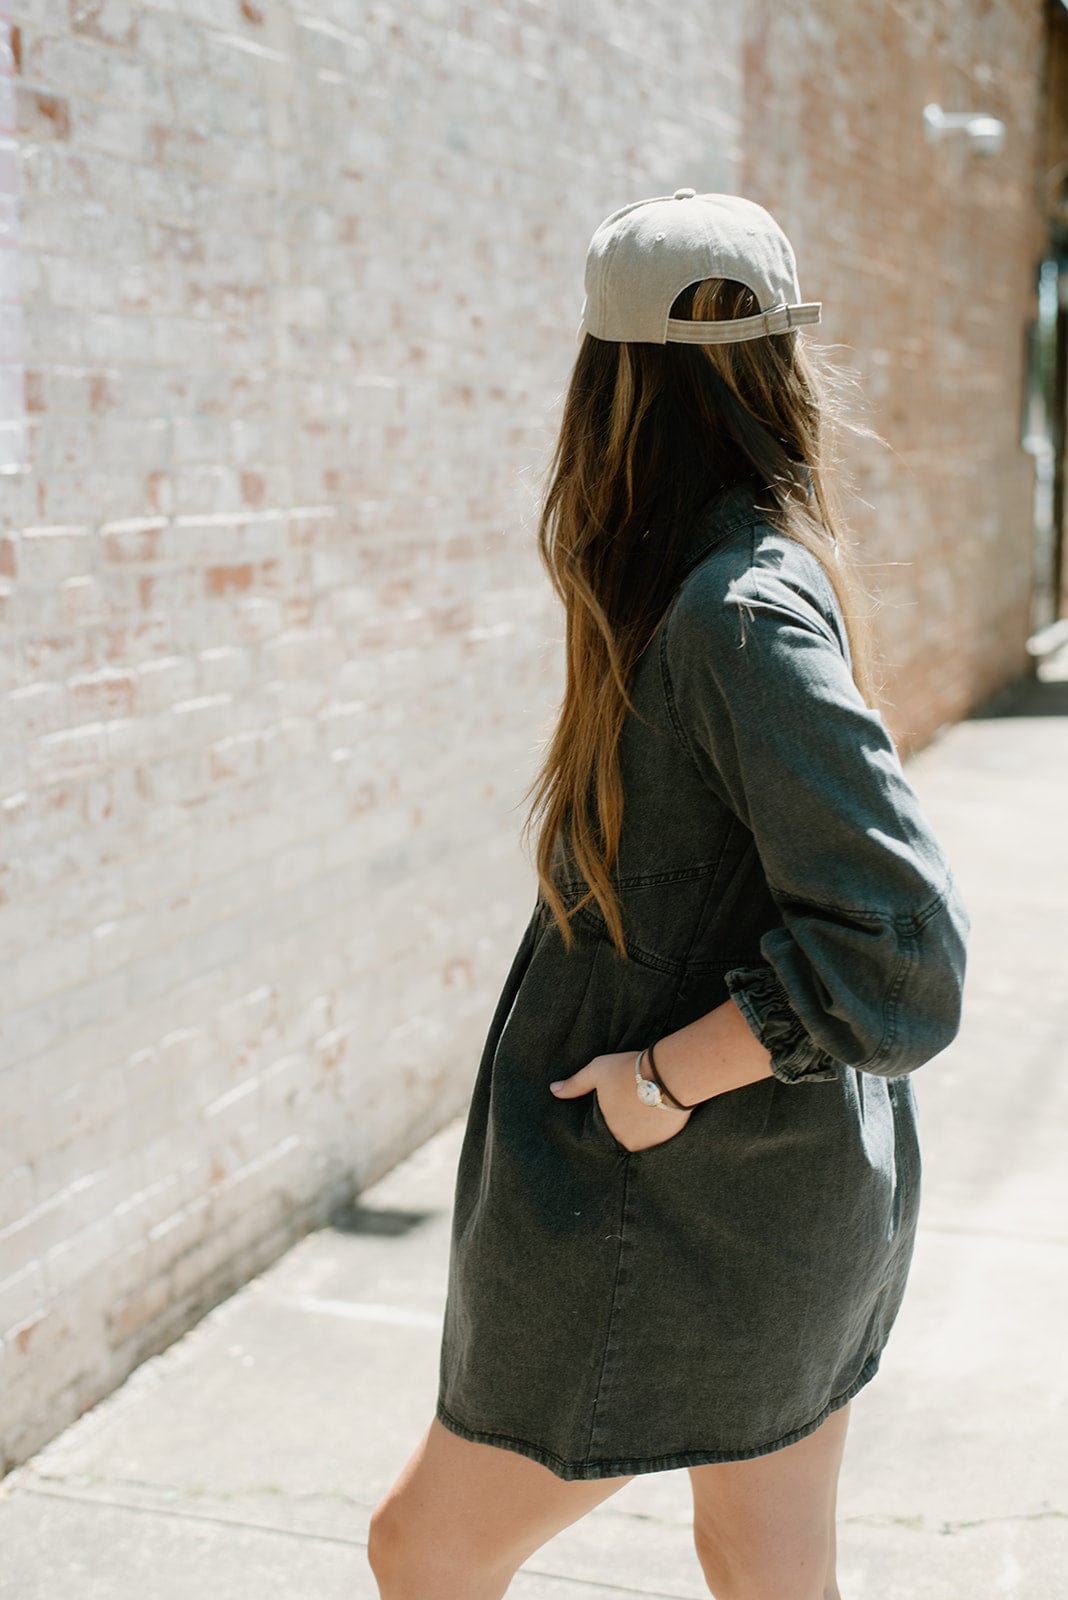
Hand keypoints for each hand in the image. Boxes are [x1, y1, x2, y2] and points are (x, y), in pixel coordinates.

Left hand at [550, 1051, 692, 1152]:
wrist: (669, 1073)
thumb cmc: (630, 1070)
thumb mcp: (597, 1071)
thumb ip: (575, 1084)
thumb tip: (553, 1090)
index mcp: (606, 1129)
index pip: (601, 1131)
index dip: (608, 1117)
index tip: (614, 1106)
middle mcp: (625, 1142)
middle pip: (620, 1135)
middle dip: (624, 1123)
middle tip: (631, 1104)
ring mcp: (647, 1144)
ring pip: (639, 1138)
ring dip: (640, 1128)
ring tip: (644, 1108)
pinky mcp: (666, 1141)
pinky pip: (657, 1139)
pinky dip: (657, 1129)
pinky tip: (658, 1111)